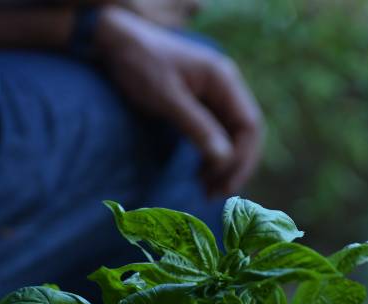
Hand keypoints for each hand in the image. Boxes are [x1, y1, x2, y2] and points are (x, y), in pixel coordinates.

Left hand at [96, 6, 262, 196]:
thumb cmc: (141, 65)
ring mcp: (216, 96)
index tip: (222, 183)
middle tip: (215, 194)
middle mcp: (227, 87)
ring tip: (206, 189)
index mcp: (224, 80)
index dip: (242, 158)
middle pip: (246, 134)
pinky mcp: (202, 105)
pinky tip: (201, 173)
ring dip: (225, 165)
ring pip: (233, 137)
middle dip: (235, 166)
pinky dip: (213, 156)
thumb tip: (225, 160)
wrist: (117, 44)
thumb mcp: (168, 98)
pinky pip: (218, 134)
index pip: (250, 125)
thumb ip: (197, 127)